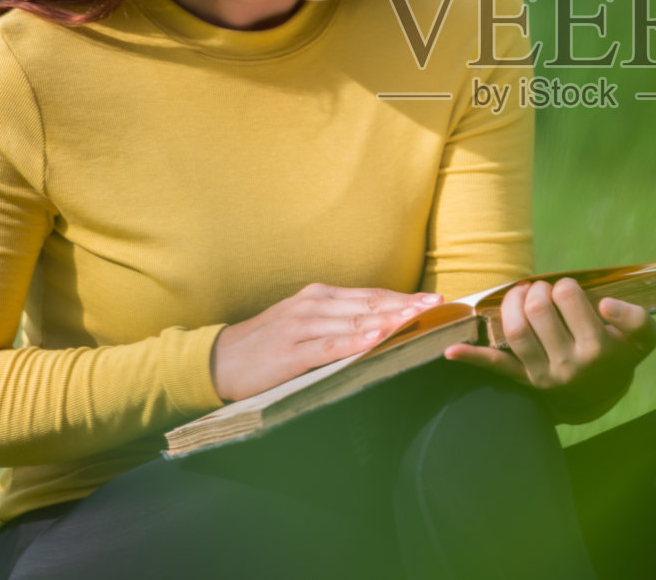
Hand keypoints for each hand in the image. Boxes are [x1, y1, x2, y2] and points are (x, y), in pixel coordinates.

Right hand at [210, 284, 441, 401]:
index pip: (370, 294)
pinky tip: (376, 339)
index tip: (432, 300)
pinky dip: (355, 341)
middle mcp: (312, 304)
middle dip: (405, 306)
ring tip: (416, 319)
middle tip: (436, 307)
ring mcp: (301, 326)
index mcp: (318, 296)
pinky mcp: (291, 351)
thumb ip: (335, 320)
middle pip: (369, 304)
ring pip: (354, 321)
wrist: (219, 361)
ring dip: (388, 320)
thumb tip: (377, 323)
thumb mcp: (302, 322)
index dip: (403, 297)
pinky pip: (330, 346)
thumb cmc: (266, 344)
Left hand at [443, 278, 655, 422]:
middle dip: (537, 289)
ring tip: (521, 296)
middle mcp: (568, 365)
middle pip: (537, 309)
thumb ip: (637, 319)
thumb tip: (605, 305)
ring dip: (511, 303)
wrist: (606, 392)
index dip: (566, 285)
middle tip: (544, 291)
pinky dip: (472, 357)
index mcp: (597, 350)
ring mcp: (543, 376)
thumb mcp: (644, 338)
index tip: (570, 291)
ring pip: (514, 330)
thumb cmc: (622, 352)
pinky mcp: (525, 382)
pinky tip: (451, 350)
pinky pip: (497, 368)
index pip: (569, 297)